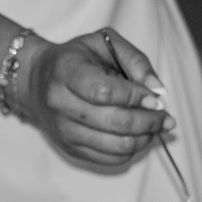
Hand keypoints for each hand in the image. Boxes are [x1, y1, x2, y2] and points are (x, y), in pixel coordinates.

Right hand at [17, 29, 173, 170]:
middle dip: (149, 122)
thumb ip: (135, 60)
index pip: (105, 92)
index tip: (155, 99)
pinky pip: (111, 158)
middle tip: (165, 117)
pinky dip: (132, 150)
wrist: (36, 81)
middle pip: (115, 123)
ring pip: (117, 146)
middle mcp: (60, 104)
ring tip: (154, 126)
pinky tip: (138, 136)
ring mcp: (64, 131)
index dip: (137, 98)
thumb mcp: (104, 43)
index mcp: (66, 71)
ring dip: (145, 138)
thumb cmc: (76, 59)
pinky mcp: (71, 149)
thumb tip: (157, 91)